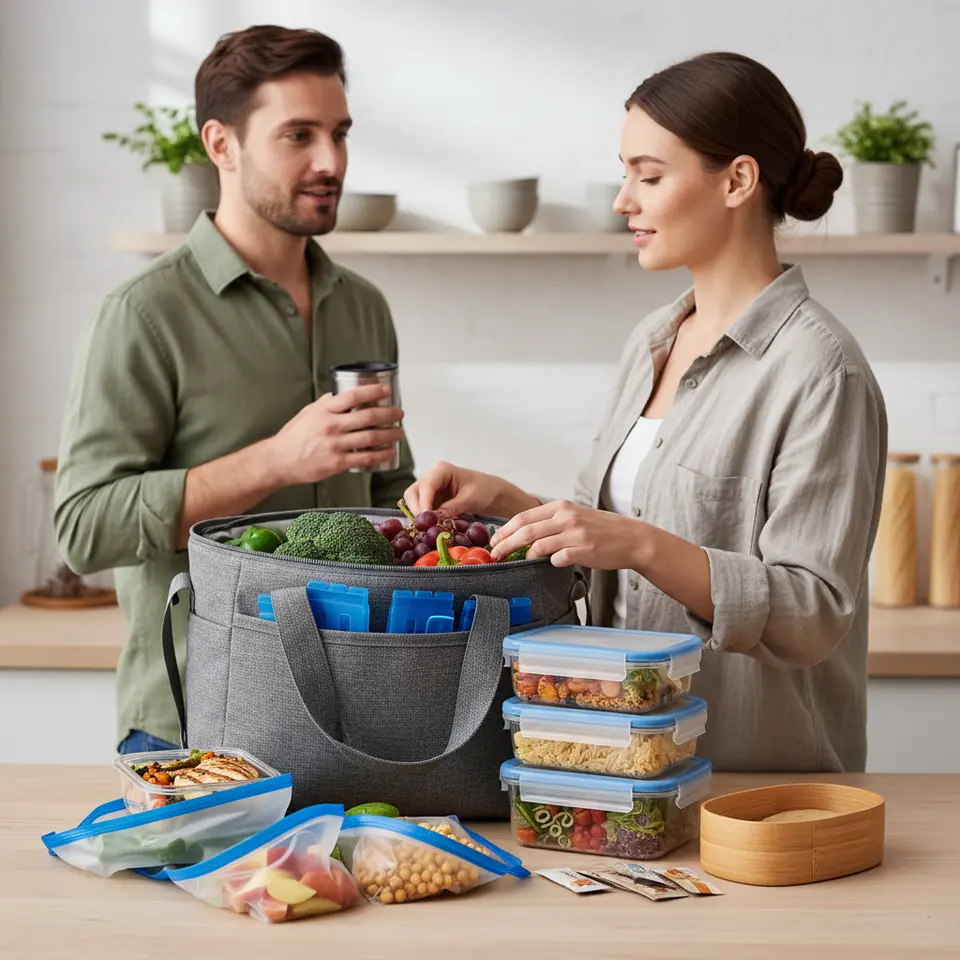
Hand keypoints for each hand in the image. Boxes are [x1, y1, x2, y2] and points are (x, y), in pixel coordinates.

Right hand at [266, 384, 404, 484]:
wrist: (278, 461)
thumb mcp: (307, 413)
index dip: (373, 391)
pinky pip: (365, 457)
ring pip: (371, 437)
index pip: (354, 396)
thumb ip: (325, 404)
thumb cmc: (292, 437)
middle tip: (399, 413)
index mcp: (324, 410)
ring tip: (399, 433)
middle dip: (389, 414)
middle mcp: (331, 425)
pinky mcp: (337, 462)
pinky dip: (381, 454)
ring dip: (390, 434)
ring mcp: (335, 444)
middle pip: (368, 416)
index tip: (387, 390)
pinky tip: (390, 452)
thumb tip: (339, 395)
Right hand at [403, 461, 538, 518]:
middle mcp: (431, 477)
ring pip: (414, 502)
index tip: (426, 519)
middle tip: (426, 526)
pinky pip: (422, 509)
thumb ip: (452, 507)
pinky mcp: (432, 500)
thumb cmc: (485, 490)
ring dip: (419, 515)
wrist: (494, 494)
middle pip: (412, 493)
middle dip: (417, 509)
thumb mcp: (470, 499)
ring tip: (430, 528)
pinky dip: (425, 518)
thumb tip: (435, 518)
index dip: (423, 503)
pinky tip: (432, 527)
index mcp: (441, 470)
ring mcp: (430, 489)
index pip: (425, 486)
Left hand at [489, 500, 649, 568]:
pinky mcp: (584, 550)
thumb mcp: (574, 516)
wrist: (631, 538)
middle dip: (506, 544)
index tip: (494, 541)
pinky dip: (550, 562)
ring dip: (524, 556)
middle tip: (495, 555)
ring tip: (516, 563)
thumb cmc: (602, 529)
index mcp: (561, 507)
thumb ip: (551, 522)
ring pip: (539, 545)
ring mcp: (576, 534)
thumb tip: (524, 534)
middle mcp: (566, 517)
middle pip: (526, 531)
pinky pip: (558, 558)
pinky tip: (550, 563)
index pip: (524, 517)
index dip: (505, 530)